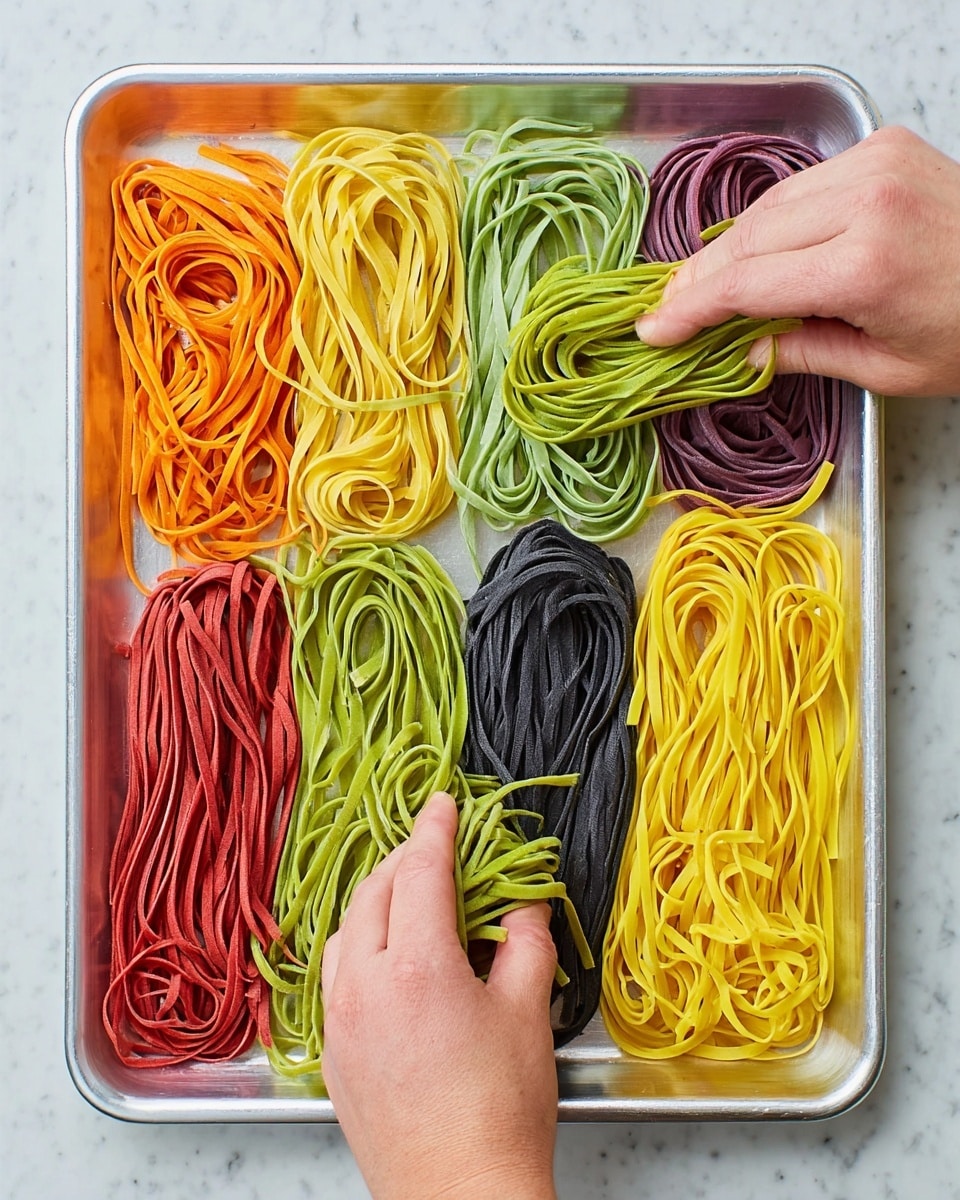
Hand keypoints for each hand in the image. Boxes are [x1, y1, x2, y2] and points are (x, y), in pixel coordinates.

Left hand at [321, 792, 558, 1199]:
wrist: (459, 1195)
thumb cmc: (498, 1112)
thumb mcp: (527, 1012)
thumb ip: (525, 940)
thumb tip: (524, 901)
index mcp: (415, 967)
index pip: (419, 872)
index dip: (435, 829)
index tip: (443, 804)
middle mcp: (363, 986)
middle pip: (372, 892)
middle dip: (403, 859)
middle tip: (433, 846)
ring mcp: (339, 1022)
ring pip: (343, 932)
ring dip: (373, 900)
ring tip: (407, 896)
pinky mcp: (332, 1054)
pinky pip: (333, 976)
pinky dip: (356, 946)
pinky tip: (382, 956)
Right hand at [636, 126, 959, 396]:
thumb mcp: (888, 368)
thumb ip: (804, 353)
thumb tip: (739, 353)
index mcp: (867, 265)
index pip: (746, 284)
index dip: (691, 309)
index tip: (655, 329)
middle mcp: (867, 201)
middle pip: (748, 237)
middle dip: (699, 276)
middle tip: (667, 308)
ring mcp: (876, 163)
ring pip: (768, 205)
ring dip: (730, 247)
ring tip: (701, 286)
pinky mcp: (884, 146)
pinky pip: (802, 184)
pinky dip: (772, 218)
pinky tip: (756, 250)